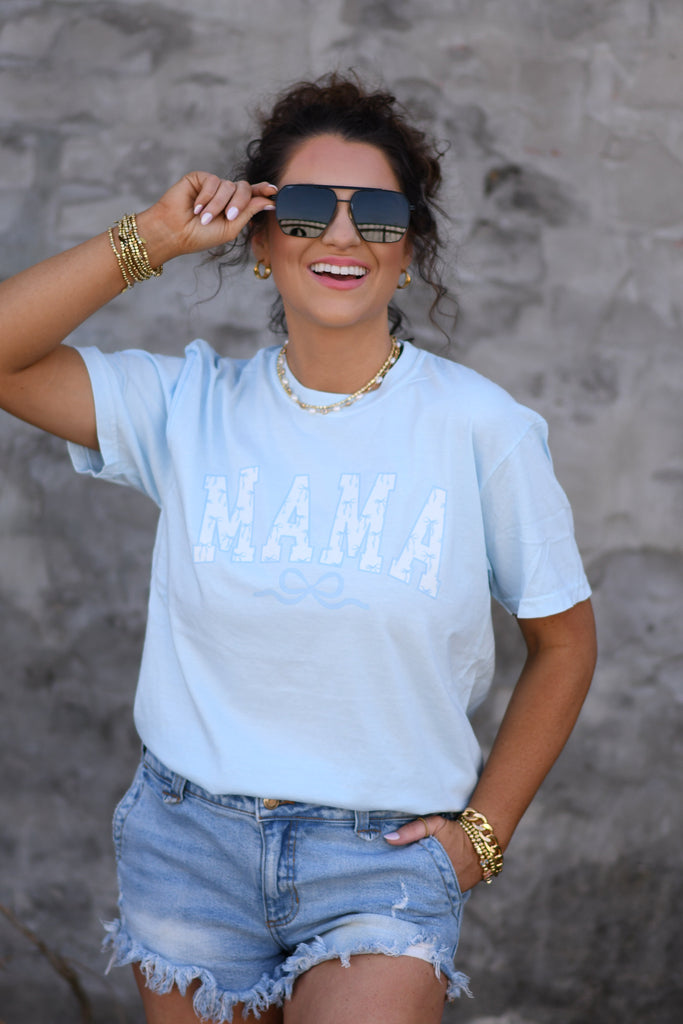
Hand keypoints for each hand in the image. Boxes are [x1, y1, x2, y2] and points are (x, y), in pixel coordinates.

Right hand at [135, 172, 277, 264]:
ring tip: (204, 218)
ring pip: (228, 186)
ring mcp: (213, 186)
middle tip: (229, 216)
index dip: (263, 191)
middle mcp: (225, 195)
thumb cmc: (201, 236)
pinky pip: (213, 181)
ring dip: (218, 204)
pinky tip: (196, 207)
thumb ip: (249, 212)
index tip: (273, 191)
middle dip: (239, 202)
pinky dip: (206, 196)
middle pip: (244, 188)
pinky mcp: (200, 178)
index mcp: (234, 208)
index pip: (252, 195)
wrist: (175, 232)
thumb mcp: (230, 227)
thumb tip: (269, 200)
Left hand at [384, 815, 483, 892]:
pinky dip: (434, 888)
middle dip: (407, 883)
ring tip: (408, 886)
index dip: (398, 874)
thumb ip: (411, 831)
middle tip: (393, 883)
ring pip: (429, 891)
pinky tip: (425, 886)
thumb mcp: (433, 824)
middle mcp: (441, 879)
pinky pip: (442, 892)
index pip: (408, 875)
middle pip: (417, 885)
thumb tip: (388, 839)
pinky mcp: (458, 890)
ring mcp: (451, 887)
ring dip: (421, 887)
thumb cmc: (455, 831)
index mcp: (431, 865)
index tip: (387, 874)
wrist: (484, 841)